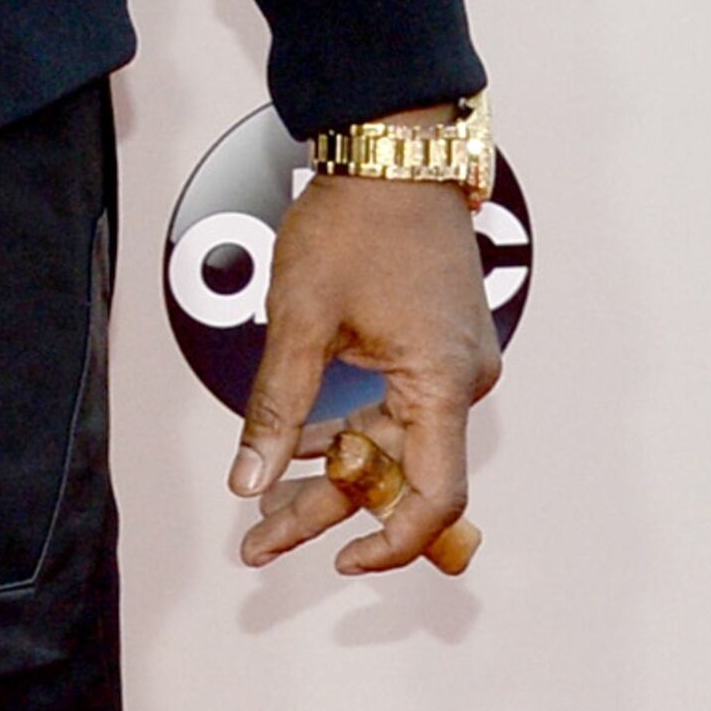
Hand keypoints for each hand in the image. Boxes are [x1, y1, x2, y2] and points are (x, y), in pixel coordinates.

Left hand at [232, 171, 499, 577]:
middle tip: (259, 541)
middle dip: (327, 511)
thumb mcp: (301, 322)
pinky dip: (347, 430)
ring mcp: (453, 362)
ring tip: (262, 502)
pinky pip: (397, 409)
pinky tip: (292, 445)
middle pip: (399, 475)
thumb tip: (248, 481)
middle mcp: (462, 380)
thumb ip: (276, 409)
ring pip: (391, 444)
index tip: (340, 561)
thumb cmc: (356, 222)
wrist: (392, 150)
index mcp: (443, 382)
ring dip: (331, 472)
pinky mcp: (437, 346)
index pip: (434, 496)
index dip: (391, 542)